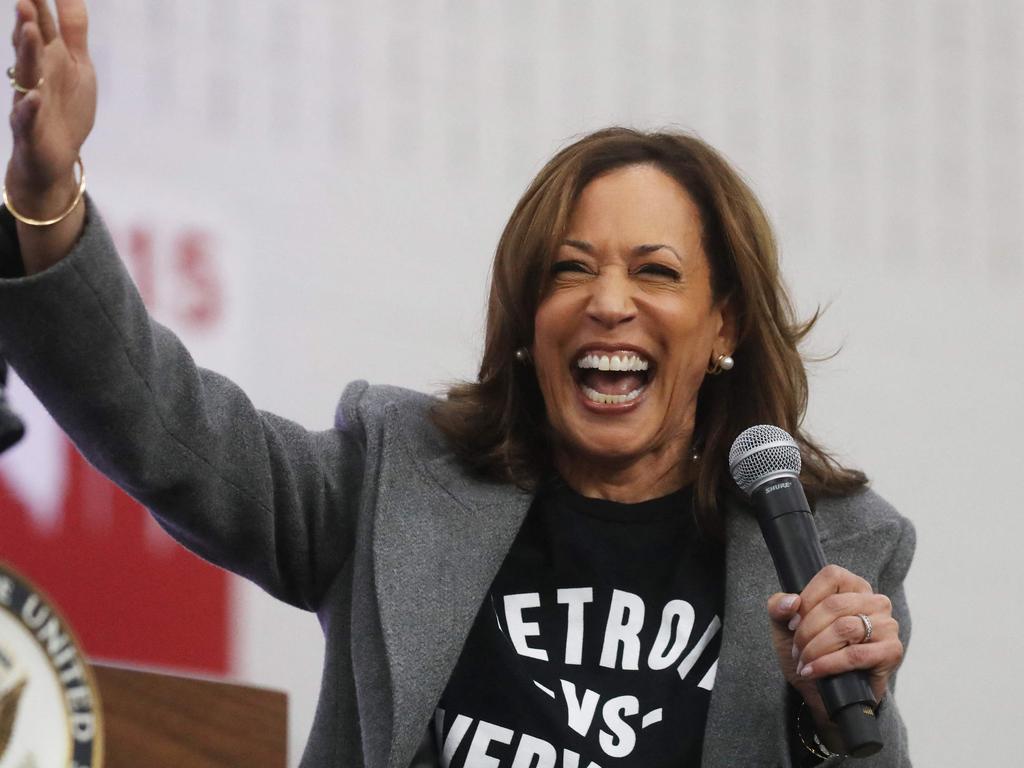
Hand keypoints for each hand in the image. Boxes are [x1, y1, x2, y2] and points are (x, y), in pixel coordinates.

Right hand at [6, 0, 94, 208]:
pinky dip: (29, 108)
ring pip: (25, 74)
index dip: (39, 1)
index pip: (41, 23)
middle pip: (29, 44)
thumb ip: (73, 30)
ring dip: (26, 52)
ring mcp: (30, 99)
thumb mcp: (77, 64)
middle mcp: (35, 74)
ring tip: (27, 30)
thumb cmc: (65, 105)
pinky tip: (35, 98)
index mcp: (47, 56)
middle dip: (27, 19)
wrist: (54, 156)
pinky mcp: (30, 129)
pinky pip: (27, 117)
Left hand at [767, 564, 903, 739]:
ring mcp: (887, 625)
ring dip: (816, 649)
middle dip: (807, 631)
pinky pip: (856, 654)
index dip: (807, 599)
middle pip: (834, 605)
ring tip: (804, 662)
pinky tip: (814, 671)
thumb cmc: (809, 649)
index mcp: (853, 585)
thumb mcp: (785, 625)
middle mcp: (875, 601)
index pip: (831, 577)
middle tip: (797, 651)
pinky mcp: (892, 651)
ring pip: (845, 628)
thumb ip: (779, 607)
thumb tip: (791, 602)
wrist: (826, 691)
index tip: (792, 624)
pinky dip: (829, 664)